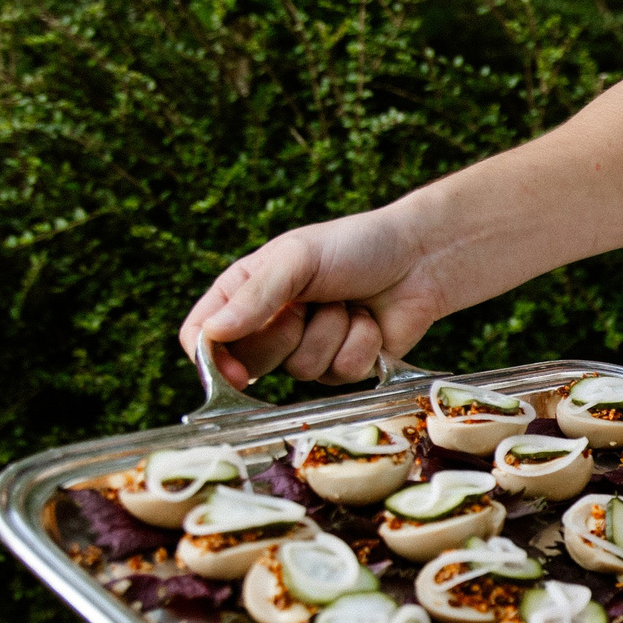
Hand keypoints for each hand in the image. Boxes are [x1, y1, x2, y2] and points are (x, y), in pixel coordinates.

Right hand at [179, 203, 452, 386]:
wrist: (419, 259)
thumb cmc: (356, 247)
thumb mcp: (297, 259)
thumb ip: (255, 296)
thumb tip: (212, 334)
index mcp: (245, 292)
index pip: (203, 335)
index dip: (211, 359)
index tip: (231, 370)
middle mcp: (270, 324)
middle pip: (248, 363)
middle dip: (284, 335)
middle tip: (307, 305)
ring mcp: (306, 349)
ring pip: (300, 371)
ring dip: (331, 334)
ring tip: (347, 304)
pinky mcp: (342, 367)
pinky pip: (339, 375)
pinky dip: (360, 346)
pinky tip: (370, 322)